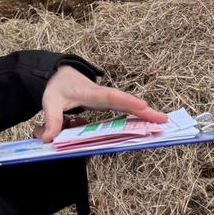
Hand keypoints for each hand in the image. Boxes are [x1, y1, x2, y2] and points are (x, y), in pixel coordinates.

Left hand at [34, 64, 167, 142]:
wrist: (57, 75)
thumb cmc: (56, 86)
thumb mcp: (50, 101)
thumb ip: (51, 119)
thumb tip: (49, 139)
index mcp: (91, 93)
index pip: (111, 97)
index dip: (127, 102)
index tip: (144, 106)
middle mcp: (101, 97)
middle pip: (125, 105)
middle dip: (144, 112)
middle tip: (164, 120)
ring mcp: (104, 102)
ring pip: (124, 110)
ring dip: (141, 116)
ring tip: (161, 122)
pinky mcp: (102, 108)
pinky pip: (116, 115)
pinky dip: (129, 120)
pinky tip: (137, 123)